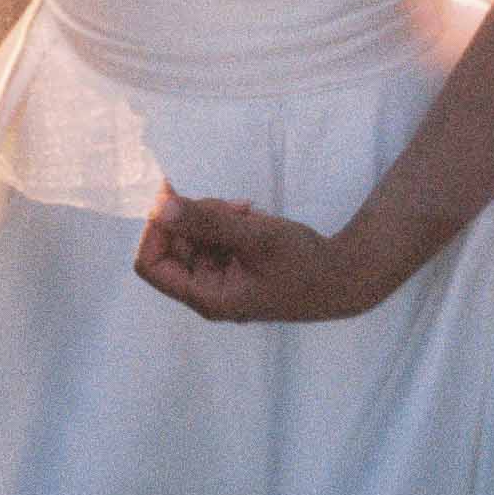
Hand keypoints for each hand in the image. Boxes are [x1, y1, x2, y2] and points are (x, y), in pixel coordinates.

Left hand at [133, 182, 379, 323]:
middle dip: (192, 218)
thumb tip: (161, 208)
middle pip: (173, 247)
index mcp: (206, 297)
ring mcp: (221, 279)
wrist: (343, 277)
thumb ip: (209, 221)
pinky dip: (225, 222)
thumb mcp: (255, 237)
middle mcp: (207, 292)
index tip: (173, 197)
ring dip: (211, 217)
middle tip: (226, 204)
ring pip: (194, 239)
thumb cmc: (301, 264)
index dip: (155, 229)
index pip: (150, 265)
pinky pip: (214, 239)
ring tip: (244, 210)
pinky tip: (249, 215)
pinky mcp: (236, 268)